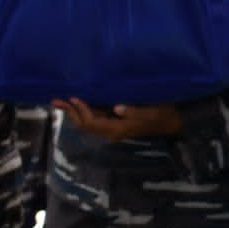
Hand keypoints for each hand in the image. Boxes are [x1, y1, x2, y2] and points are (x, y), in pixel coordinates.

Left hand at [53, 98, 183, 141]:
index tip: (73, 96)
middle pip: (84, 124)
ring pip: (87, 123)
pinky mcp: (115, 123)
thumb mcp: (151, 111)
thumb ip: (134, 110)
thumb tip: (116, 107)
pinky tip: (78, 103)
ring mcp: (113, 128)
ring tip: (61, 101)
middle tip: (56, 99)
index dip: (81, 110)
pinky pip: (94, 119)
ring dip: (74, 112)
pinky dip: (83, 111)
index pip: (92, 122)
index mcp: (118, 129)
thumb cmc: (163, 114)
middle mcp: (112, 131)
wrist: (172, 122)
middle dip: (70, 112)